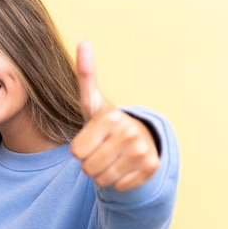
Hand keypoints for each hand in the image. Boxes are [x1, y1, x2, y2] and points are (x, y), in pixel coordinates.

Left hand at [70, 41, 158, 190]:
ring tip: (112, 157)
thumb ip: (85, 74)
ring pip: (103, 179)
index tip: (92, 139)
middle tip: (102, 150)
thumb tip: (84, 42)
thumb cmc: (107, 122)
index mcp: (111, 117)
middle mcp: (129, 132)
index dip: (80, 149)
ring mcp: (142, 151)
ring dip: (103, 173)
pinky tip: (124, 166)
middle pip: (88, 168)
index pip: (76, 152)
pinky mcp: (151, 168)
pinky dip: (119, 180)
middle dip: (90, 163)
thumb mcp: (92, 101)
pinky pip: (119, 186)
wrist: (138, 137)